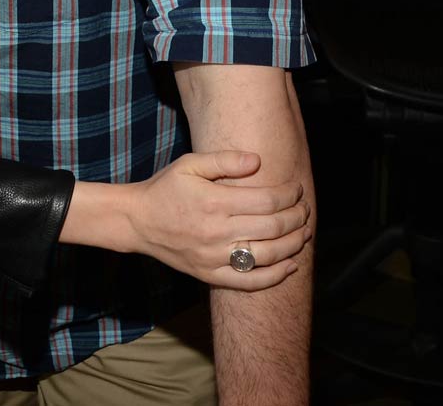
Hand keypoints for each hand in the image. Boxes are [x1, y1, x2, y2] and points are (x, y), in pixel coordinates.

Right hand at [128, 150, 311, 289]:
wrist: (137, 221)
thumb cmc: (166, 188)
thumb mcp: (190, 164)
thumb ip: (224, 160)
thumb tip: (257, 161)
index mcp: (214, 202)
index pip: (266, 200)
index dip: (289, 195)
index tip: (297, 190)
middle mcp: (216, 232)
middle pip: (272, 228)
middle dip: (296, 218)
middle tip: (305, 210)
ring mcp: (213, 257)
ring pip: (266, 256)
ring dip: (293, 245)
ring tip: (304, 233)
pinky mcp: (209, 274)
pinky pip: (248, 282)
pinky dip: (274, 277)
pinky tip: (290, 266)